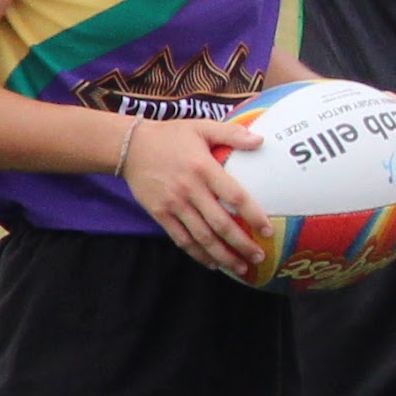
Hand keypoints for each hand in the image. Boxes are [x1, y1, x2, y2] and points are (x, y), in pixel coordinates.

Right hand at [126, 116, 267, 276]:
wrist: (128, 146)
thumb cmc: (171, 136)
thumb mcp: (201, 127)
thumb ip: (231, 133)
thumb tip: (261, 140)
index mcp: (204, 168)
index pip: (234, 195)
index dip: (252, 215)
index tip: (267, 231)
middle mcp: (189, 190)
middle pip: (219, 223)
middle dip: (241, 243)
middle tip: (259, 257)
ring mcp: (173, 204)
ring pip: (201, 236)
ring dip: (222, 255)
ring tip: (241, 268)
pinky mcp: (159, 214)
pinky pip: (180, 239)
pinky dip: (197, 254)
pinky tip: (212, 263)